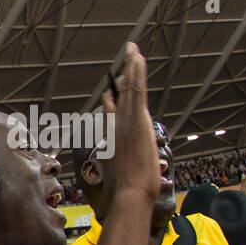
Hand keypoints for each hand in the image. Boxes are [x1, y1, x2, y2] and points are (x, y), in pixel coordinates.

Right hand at [102, 42, 161, 202]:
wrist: (127, 193)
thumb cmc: (123, 192)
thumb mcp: (116, 178)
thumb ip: (113, 172)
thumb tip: (111, 177)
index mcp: (111, 137)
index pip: (110, 113)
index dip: (111, 101)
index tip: (109, 92)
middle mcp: (114, 125)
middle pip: (118, 97)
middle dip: (121, 79)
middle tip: (125, 61)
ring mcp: (124, 121)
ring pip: (127, 88)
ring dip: (130, 68)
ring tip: (132, 51)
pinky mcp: (135, 118)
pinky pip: (135, 89)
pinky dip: (135, 72)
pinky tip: (136, 57)